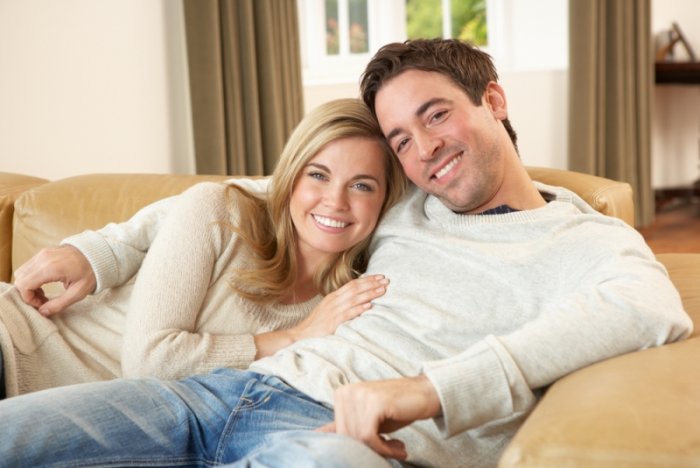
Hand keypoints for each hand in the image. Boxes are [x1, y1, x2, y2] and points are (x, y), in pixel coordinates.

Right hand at [13, 245, 95, 315]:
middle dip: (27, 293)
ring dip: (28, 286)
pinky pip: (28, 267)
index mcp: (50, 268)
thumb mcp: (78, 292)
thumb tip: (42, 312)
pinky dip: (31, 278)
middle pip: (19, 279)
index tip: (42, 304)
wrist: (98, 253)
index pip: (24, 285)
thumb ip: (59, 304)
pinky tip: (45, 284)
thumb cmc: (91, 273)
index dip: (29, 299)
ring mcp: (42, 254)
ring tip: (43, 294)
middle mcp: (42, 258)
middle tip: (42, 301)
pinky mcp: (43, 252)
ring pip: (21, 272)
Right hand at [254, 274, 388, 358]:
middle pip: (356, 288)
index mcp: (333, 296)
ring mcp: (333, 310)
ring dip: (370, 293)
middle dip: (372, 284)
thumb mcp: (329, 309)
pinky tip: (369, 306)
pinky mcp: (333, 322)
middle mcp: (334, 300)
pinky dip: (359, 308)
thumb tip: (359, 300)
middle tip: (386, 280)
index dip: (367, 280)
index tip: (380, 277)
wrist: (301, 334)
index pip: (353, 284)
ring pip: (354, 298)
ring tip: (382, 290)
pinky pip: (348, 313)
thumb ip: (342, 303)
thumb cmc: (317, 324)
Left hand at [318, 375, 441, 460]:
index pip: (338, 433)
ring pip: (358, 439)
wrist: (426, 394)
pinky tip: (400, 446)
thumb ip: (346, 426)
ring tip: (397, 448)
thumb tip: (316, 436)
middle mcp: (346, 392)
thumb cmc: (397, 408)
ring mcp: (359, 395)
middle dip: (369, 449)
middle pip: (347, 437)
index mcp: (341, 394)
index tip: (376, 448)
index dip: (357, 446)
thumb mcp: (367, 419)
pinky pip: (369, 437)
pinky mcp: (374, 403)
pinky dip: (385, 448)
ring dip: (381, 450)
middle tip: (392, 449)